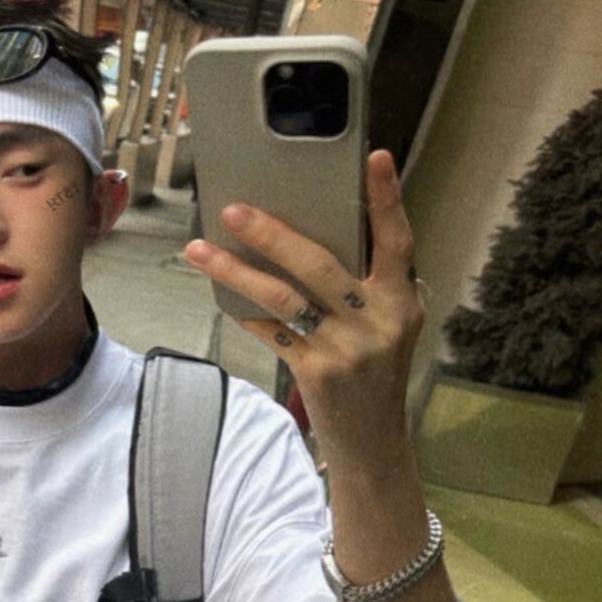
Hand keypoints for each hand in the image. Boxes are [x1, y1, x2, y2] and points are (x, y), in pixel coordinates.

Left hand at [184, 150, 423, 474]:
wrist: (372, 444)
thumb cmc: (373, 376)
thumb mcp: (387, 329)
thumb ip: (364, 289)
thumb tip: (304, 240)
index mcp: (401, 302)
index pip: (398, 241)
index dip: (386, 200)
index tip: (375, 157)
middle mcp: (377, 322)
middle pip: (319, 264)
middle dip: (272, 234)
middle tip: (234, 208)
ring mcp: (345, 349)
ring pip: (283, 297)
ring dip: (236, 271)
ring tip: (200, 250)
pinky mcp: (316, 373)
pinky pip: (271, 332)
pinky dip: (244, 312)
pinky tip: (221, 295)